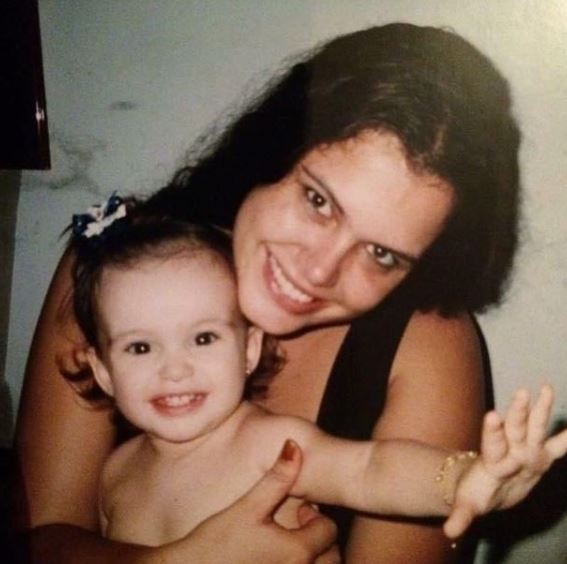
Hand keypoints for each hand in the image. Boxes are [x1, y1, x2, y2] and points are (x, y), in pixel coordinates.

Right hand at [165, 439, 337, 562]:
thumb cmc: (215, 542)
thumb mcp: (248, 506)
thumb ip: (277, 478)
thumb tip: (294, 446)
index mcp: (296, 552)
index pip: (329, 531)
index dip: (316, 517)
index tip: (300, 511)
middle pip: (333, 559)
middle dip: (322, 542)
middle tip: (299, 529)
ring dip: (316, 560)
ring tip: (291, 547)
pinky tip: (276, 561)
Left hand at [444, 384, 566, 538]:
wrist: (487, 488)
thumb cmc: (476, 493)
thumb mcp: (468, 505)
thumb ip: (461, 516)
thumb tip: (448, 533)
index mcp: (493, 460)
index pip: (492, 444)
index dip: (493, 431)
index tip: (491, 416)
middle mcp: (511, 451)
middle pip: (515, 429)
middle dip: (518, 413)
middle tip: (521, 393)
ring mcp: (526, 452)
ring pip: (535, 428)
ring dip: (540, 410)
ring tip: (547, 388)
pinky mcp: (541, 458)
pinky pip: (557, 446)